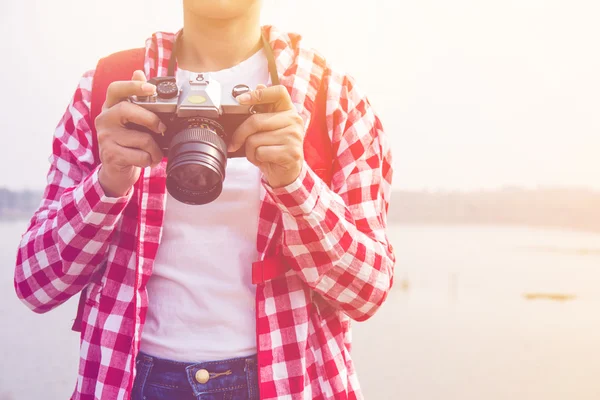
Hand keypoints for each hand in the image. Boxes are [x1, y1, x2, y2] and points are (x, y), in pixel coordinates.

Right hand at [95, 70, 165, 196]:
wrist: (116, 172)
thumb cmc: (127, 143)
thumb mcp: (131, 121)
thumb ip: (136, 99)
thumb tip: (138, 72)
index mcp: (110, 107)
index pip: (115, 89)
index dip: (133, 86)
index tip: (151, 88)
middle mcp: (104, 119)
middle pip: (127, 109)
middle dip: (150, 118)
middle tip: (161, 128)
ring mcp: (105, 138)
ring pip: (141, 138)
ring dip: (155, 149)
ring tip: (155, 153)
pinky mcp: (111, 155)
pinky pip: (140, 155)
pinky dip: (149, 160)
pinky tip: (146, 161)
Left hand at [229, 84, 304, 188]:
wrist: (286, 173)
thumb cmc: (275, 149)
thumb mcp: (269, 128)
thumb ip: (264, 110)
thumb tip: (259, 85)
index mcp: (289, 111)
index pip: (278, 92)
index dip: (259, 93)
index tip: (241, 100)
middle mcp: (294, 121)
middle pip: (256, 120)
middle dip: (240, 134)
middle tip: (235, 142)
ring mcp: (294, 137)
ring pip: (255, 139)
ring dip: (250, 150)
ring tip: (258, 153)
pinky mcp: (291, 153)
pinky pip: (261, 152)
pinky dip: (256, 158)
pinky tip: (264, 160)